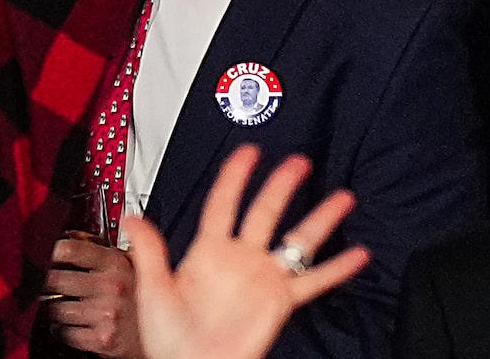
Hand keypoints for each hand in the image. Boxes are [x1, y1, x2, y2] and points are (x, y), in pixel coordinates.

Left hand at [43, 236, 143, 356]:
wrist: (159, 328)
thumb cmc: (141, 294)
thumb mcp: (130, 262)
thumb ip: (104, 249)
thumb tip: (72, 235)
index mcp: (116, 262)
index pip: (71, 250)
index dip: (53, 250)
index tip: (46, 252)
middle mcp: (110, 286)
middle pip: (56, 279)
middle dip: (48, 280)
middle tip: (48, 279)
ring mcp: (104, 313)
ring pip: (56, 308)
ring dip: (54, 307)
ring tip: (62, 302)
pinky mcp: (100, 339)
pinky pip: (64, 332)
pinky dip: (61, 329)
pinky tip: (69, 322)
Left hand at [123, 148, 366, 358]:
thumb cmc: (169, 340)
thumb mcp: (153, 291)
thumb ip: (149, 251)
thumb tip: (131, 216)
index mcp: (209, 251)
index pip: (223, 203)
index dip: (234, 175)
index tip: (248, 151)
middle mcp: (241, 258)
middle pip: (265, 211)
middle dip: (282, 184)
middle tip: (299, 161)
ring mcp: (264, 278)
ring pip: (297, 240)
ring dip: (321, 219)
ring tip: (344, 198)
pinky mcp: (280, 302)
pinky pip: (313, 281)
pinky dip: (337, 269)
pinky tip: (358, 254)